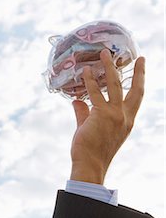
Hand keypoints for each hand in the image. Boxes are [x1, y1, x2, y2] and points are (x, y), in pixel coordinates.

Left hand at [70, 49, 144, 183]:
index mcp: (127, 121)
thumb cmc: (90, 151)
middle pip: (134, 89)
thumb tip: (76, 101)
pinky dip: (90, 81)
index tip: (141, 69)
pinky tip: (86, 71)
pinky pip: (95, 93)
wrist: (90, 164)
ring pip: (114, 85)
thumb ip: (84, 113)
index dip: (139, 82)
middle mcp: (125, 117)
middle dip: (137, 72)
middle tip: (136, 57)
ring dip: (108, 67)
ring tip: (104, 53)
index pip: (136, 98)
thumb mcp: (90, 129)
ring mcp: (115, 115)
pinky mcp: (102, 115)